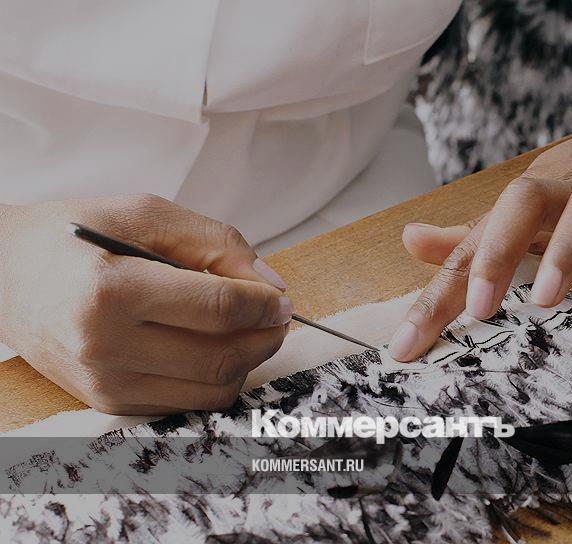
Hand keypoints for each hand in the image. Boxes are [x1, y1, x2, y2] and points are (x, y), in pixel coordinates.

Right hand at [0, 194, 291, 413]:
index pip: (218, 309)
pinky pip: (185, 403)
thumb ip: (215, 242)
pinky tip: (214, 348)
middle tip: (277, 316)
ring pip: (210, 390)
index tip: (282, 299)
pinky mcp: (106, 402)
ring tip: (250, 332)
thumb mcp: (144, 214)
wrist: (2, 274)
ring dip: (247, 363)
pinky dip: (214, 379)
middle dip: (266, 337)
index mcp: (112, 291)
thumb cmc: (73, 237)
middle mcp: (105, 345)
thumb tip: (270, 284)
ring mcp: (104, 382)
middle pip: (221, 357)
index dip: (265, 305)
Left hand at [390, 52, 571, 360]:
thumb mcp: (530, 205)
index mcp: (531, 199)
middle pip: (526, 202)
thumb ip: (475, 234)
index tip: (407, 346)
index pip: (475, 243)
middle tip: (479, 308)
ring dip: (569, 248)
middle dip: (499, 251)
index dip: (439, 295)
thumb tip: (409, 242)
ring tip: (550, 299)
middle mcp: (569, 192)